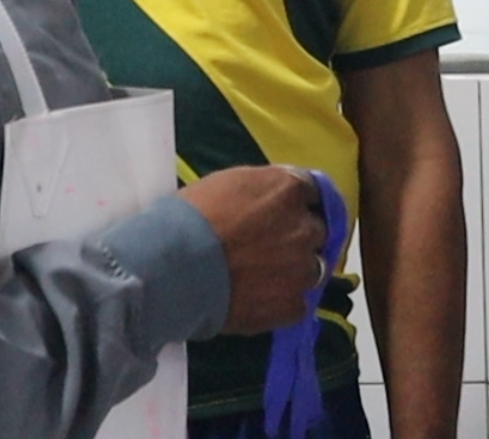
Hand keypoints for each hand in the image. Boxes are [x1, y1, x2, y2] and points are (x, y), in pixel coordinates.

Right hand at [179, 166, 327, 333]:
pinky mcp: (291, 305)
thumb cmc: (189, 218)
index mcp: (289, 190)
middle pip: (317, 231)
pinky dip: (282, 302)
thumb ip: (264, 189)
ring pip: (313, 269)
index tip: (286, 214)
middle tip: (271, 247)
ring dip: (295, 270)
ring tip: (263, 278)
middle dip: (299, 237)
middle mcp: (305, 227)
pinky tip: (257, 301)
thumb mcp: (229, 183)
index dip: (299, 205)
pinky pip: (297, 303)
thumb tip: (276, 198)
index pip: (314, 193)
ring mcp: (302, 269)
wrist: (171, 269)